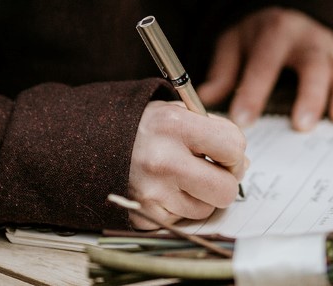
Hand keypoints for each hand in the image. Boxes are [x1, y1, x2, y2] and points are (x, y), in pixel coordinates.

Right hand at [127, 101, 246, 228]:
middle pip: (225, 189)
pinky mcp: (144, 216)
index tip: (224, 152)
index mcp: (174, 126)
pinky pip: (181, 220)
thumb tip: (242, 164)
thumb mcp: (175, 112)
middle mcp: (163, 161)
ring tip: (180, 177)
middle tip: (213, 171)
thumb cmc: (142, 128)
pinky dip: (178, 207)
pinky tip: (163, 188)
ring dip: (200, 196)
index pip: (233, 147)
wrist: (89, 145)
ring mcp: (153, 193)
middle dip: (225, 182)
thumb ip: (212, 131)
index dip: (234, 152)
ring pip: (206, 209)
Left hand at [196, 8, 332, 130]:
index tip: (242, 120)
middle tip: (302, 124)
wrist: (294, 4)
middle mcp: (308, 36)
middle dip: (309, 93)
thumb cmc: (262, 32)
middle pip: (312, 63)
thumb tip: (204, 101)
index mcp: (275, 30)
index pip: (263, 62)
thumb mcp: (235, 41)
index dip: (252, 91)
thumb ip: (224, 70)